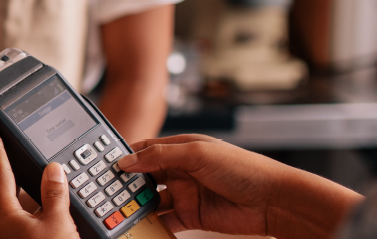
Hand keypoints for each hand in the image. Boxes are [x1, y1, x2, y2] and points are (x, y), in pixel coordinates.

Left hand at [0, 124, 78, 238]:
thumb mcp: (57, 223)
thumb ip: (55, 194)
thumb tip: (54, 169)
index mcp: (5, 214)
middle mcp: (5, 221)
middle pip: (3, 182)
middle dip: (4, 159)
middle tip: (1, 138)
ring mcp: (14, 230)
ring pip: (15, 198)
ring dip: (22, 179)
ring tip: (24, 160)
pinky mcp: (26, 237)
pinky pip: (28, 210)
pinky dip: (35, 196)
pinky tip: (45, 194)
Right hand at [116, 134, 364, 238]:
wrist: (272, 201)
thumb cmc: (243, 168)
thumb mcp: (198, 153)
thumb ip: (160, 156)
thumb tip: (128, 160)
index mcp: (181, 149)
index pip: (144, 150)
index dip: (124, 156)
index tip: (103, 166)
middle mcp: (180, 170)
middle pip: (143, 177)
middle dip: (125, 184)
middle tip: (106, 192)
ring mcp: (185, 194)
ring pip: (151, 200)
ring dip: (136, 205)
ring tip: (119, 211)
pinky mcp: (190, 216)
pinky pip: (164, 221)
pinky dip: (151, 225)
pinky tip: (139, 226)